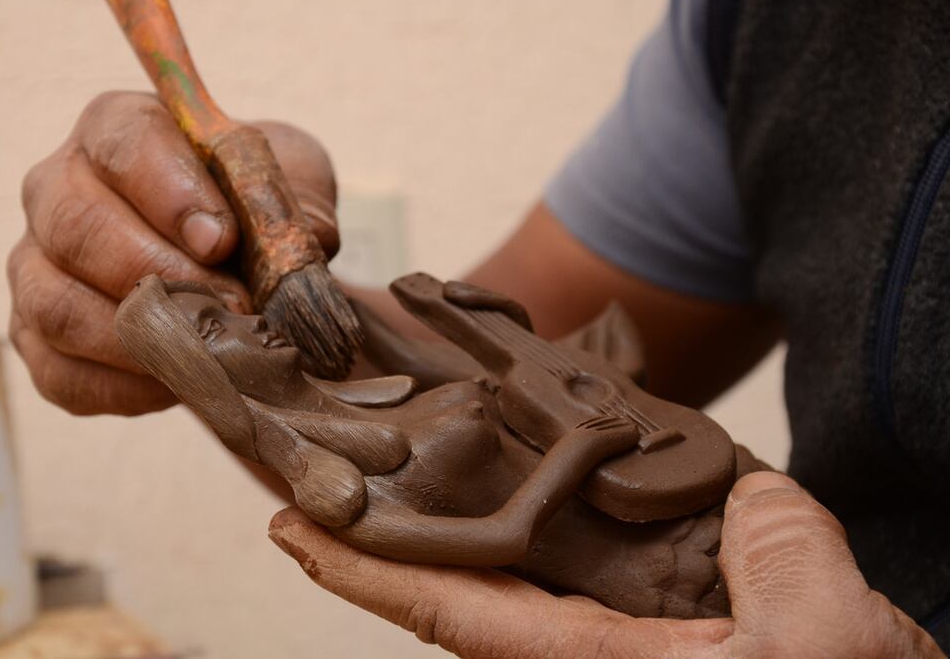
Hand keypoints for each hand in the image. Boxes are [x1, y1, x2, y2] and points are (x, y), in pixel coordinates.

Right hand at [8, 91, 337, 414]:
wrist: (236, 262)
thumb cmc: (253, 208)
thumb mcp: (291, 181)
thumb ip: (289, 202)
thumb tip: (288, 245)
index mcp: (114, 129)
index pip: (124, 145)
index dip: (172, 195)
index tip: (223, 240)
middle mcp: (56, 190)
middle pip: (78, 228)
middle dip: (162, 275)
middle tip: (233, 306)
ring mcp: (35, 267)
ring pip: (58, 306)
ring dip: (142, 338)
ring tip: (212, 351)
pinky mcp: (35, 338)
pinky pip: (60, 373)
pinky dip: (125, 388)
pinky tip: (182, 381)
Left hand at [269, 472, 942, 657]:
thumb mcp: (821, 638)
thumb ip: (776, 545)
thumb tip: (749, 495)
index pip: (448, 613)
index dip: (360, 573)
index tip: (291, 530)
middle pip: (466, 596)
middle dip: (396, 542)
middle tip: (341, 478)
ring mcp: (618, 648)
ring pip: (522, 589)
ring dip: (471, 533)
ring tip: (429, 470)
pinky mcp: (656, 642)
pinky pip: (581, 585)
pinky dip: (549, 539)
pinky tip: (556, 500)